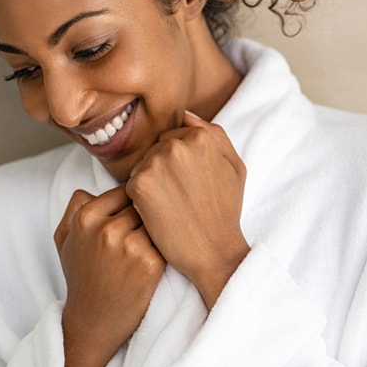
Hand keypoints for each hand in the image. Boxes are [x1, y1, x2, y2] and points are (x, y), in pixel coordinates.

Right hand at [54, 186, 165, 366]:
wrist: (93, 322)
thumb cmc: (82, 278)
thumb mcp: (65, 240)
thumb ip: (74, 208)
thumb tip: (90, 187)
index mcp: (85, 217)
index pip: (125, 190)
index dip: (135, 203)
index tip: (138, 216)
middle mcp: (106, 229)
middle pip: (144, 204)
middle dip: (150, 215)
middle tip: (152, 228)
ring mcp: (129, 246)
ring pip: (158, 220)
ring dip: (162, 229)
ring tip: (159, 242)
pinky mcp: (151, 263)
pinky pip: (168, 240)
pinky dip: (169, 246)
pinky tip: (163, 257)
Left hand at [125, 110, 249, 310]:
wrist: (214, 251)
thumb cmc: (225, 211)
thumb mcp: (235, 167)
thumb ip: (214, 134)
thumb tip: (186, 115)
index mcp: (201, 137)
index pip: (173, 138)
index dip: (179, 163)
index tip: (189, 185)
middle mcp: (177, 145)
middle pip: (155, 149)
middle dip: (162, 170)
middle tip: (180, 198)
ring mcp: (156, 163)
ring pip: (142, 165)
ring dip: (150, 183)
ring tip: (171, 206)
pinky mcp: (140, 184)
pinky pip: (130, 184)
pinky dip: (140, 200)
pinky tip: (159, 214)